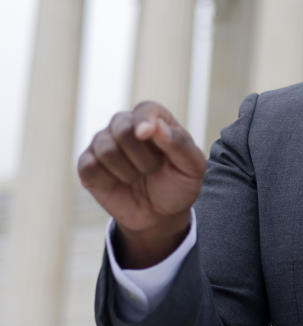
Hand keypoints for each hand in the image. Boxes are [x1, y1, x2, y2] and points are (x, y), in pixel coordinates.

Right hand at [77, 101, 206, 267]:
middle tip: (153, 169)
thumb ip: (179, 144)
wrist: (160, 214)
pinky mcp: (87, 163)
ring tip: (138, 176)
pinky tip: (118, 183)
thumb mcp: (192, 167)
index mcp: (154, 119)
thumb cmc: (178, 184)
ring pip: (106, 150)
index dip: (144, 121)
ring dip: (128, 172)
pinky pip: (89, 167)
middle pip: (122, 128)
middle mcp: (125, 125)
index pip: (145, 111)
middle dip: (143, 157)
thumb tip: (155, 126)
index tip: (145, 134)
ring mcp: (103, 143)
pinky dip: (108, 181)